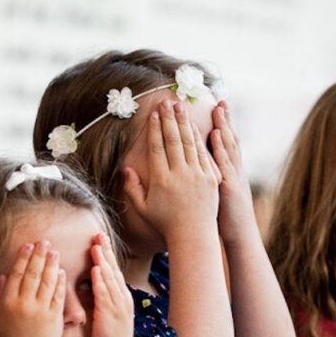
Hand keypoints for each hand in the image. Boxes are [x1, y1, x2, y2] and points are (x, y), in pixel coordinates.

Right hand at [0, 241, 65, 336]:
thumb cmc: (10, 335)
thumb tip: (4, 276)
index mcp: (8, 302)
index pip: (16, 274)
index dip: (23, 258)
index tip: (28, 246)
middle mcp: (24, 304)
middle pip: (33, 274)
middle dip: (39, 255)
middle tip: (44, 242)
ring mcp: (40, 310)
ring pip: (47, 281)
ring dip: (51, 264)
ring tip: (54, 252)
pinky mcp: (54, 316)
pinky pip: (58, 295)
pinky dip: (59, 281)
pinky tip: (61, 271)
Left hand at [90, 233, 134, 336]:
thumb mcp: (108, 313)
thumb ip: (102, 298)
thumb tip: (92, 285)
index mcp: (121, 297)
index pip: (113, 270)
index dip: (107, 254)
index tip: (100, 240)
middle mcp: (122, 298)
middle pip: (113, 269)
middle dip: (106, 251)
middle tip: (98, 234)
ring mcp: (117, 305)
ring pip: (109, 278)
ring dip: (102, 261)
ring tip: (95, 245)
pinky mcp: (110, 313)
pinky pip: (104, 293)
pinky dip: (100, 280)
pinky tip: (95, 269)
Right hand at [124, 100, 218, 244]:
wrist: (193, 234)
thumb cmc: (165, 223)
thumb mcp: (143, 208)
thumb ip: (132, 188)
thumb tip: (125, 169)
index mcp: (161, 180)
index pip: (157, 148)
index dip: (155, 130)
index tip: (153, 114)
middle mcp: (179, 174)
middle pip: (173, 140)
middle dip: (169, 119)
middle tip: (166, 102)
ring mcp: (197, 175)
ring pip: (189, 143)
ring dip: (184, 123)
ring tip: (180, 106)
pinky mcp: (210, 177)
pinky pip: (203, 153)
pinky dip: (198, 138)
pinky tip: (194, 126)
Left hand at [210, 101, 255, 246]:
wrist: (238, 234)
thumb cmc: (223, 216)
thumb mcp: (219, 192)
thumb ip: (212, 175)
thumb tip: (200, 163)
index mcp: (228, 170)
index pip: (224, 143)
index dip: (222, 125)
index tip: (216, 107)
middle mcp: (232, 169)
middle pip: (228, 139)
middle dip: (224, 119)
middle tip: (220, 99)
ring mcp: (231, 175)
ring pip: (228, 146)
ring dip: (223, 126)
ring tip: (218, 108)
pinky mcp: (227, 185)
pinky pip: (223, 163)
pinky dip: (220, 148)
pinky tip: (215, 134)